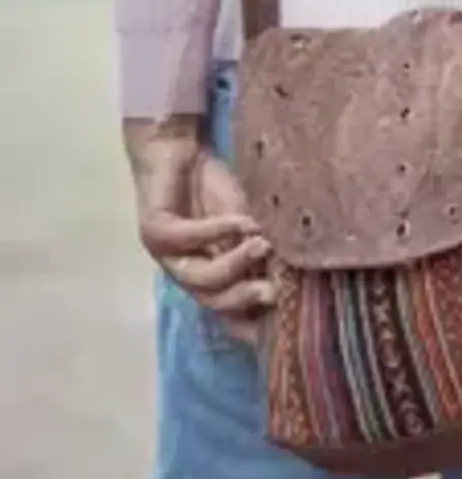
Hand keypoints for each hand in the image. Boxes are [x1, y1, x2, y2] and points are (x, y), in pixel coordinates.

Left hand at [129, 124, 275, 345]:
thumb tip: (290, 276)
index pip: (231, 313)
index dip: (254, 325)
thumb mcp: (246, 223)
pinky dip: (219, 230)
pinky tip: (243, 221)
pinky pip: (188, 239)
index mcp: (208, 276)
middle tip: (275, 291)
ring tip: (262, 245)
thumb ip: (259, 250)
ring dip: (234, 264)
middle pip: (215, 303)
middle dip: (245, 299)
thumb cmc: (213, 189)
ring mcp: (165, 256)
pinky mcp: (154, 232)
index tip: (284, 326)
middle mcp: (185, 273)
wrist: (177, 152)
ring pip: (201, 278)